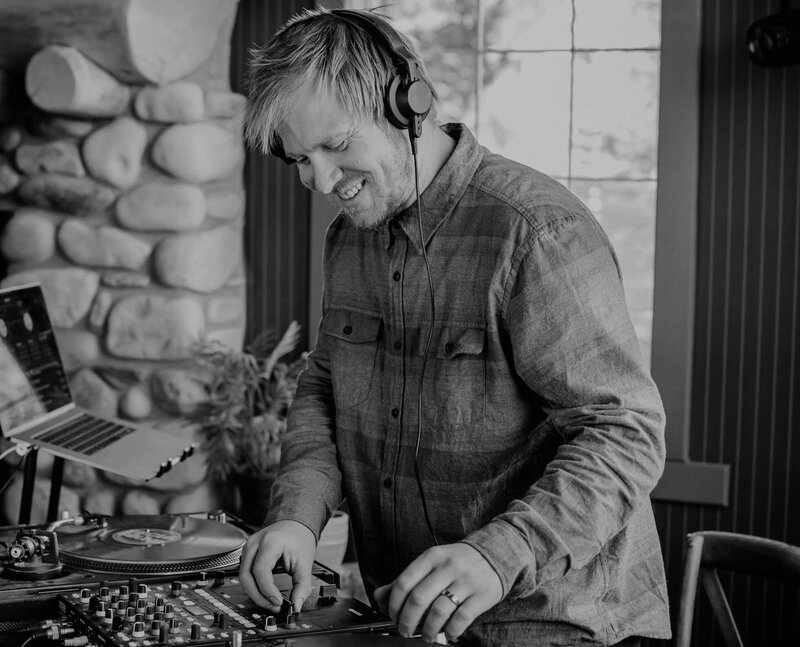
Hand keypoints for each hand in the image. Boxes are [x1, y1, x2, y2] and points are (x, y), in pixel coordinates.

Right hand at [238, 520, 315, 612]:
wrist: (295, 524)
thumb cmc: (299, 538)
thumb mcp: (305, 562)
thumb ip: (302, 585)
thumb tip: (296, 605)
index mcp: (271, 541)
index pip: (261, 569)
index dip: (267, 589)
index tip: (278, 601)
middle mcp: (255, 542)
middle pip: (246, 575)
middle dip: (259, 596)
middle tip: (274, 606)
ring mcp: (248, 547)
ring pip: (243, 576)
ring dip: (255, 593)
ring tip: (271, 601)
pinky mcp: (247, 553)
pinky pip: (245, 573)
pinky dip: (254, 586)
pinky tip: (265, 593)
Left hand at [374, 542, 502, 643]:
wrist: (495, 552)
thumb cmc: (456, 562)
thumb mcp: (431, 563)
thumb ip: (406, 579)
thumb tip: (379, 596)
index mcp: (432, 557)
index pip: (404, 582)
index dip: (394, 604)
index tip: (393, 616)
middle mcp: (448, 567)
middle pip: (419, 598)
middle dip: (407, 621)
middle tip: (405, 631)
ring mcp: (466, 580)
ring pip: (439, 611)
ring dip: (429, 630)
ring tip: (427, 635)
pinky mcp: (482, 595)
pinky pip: (462, 618)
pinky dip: (451, 631)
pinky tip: (449, 633)